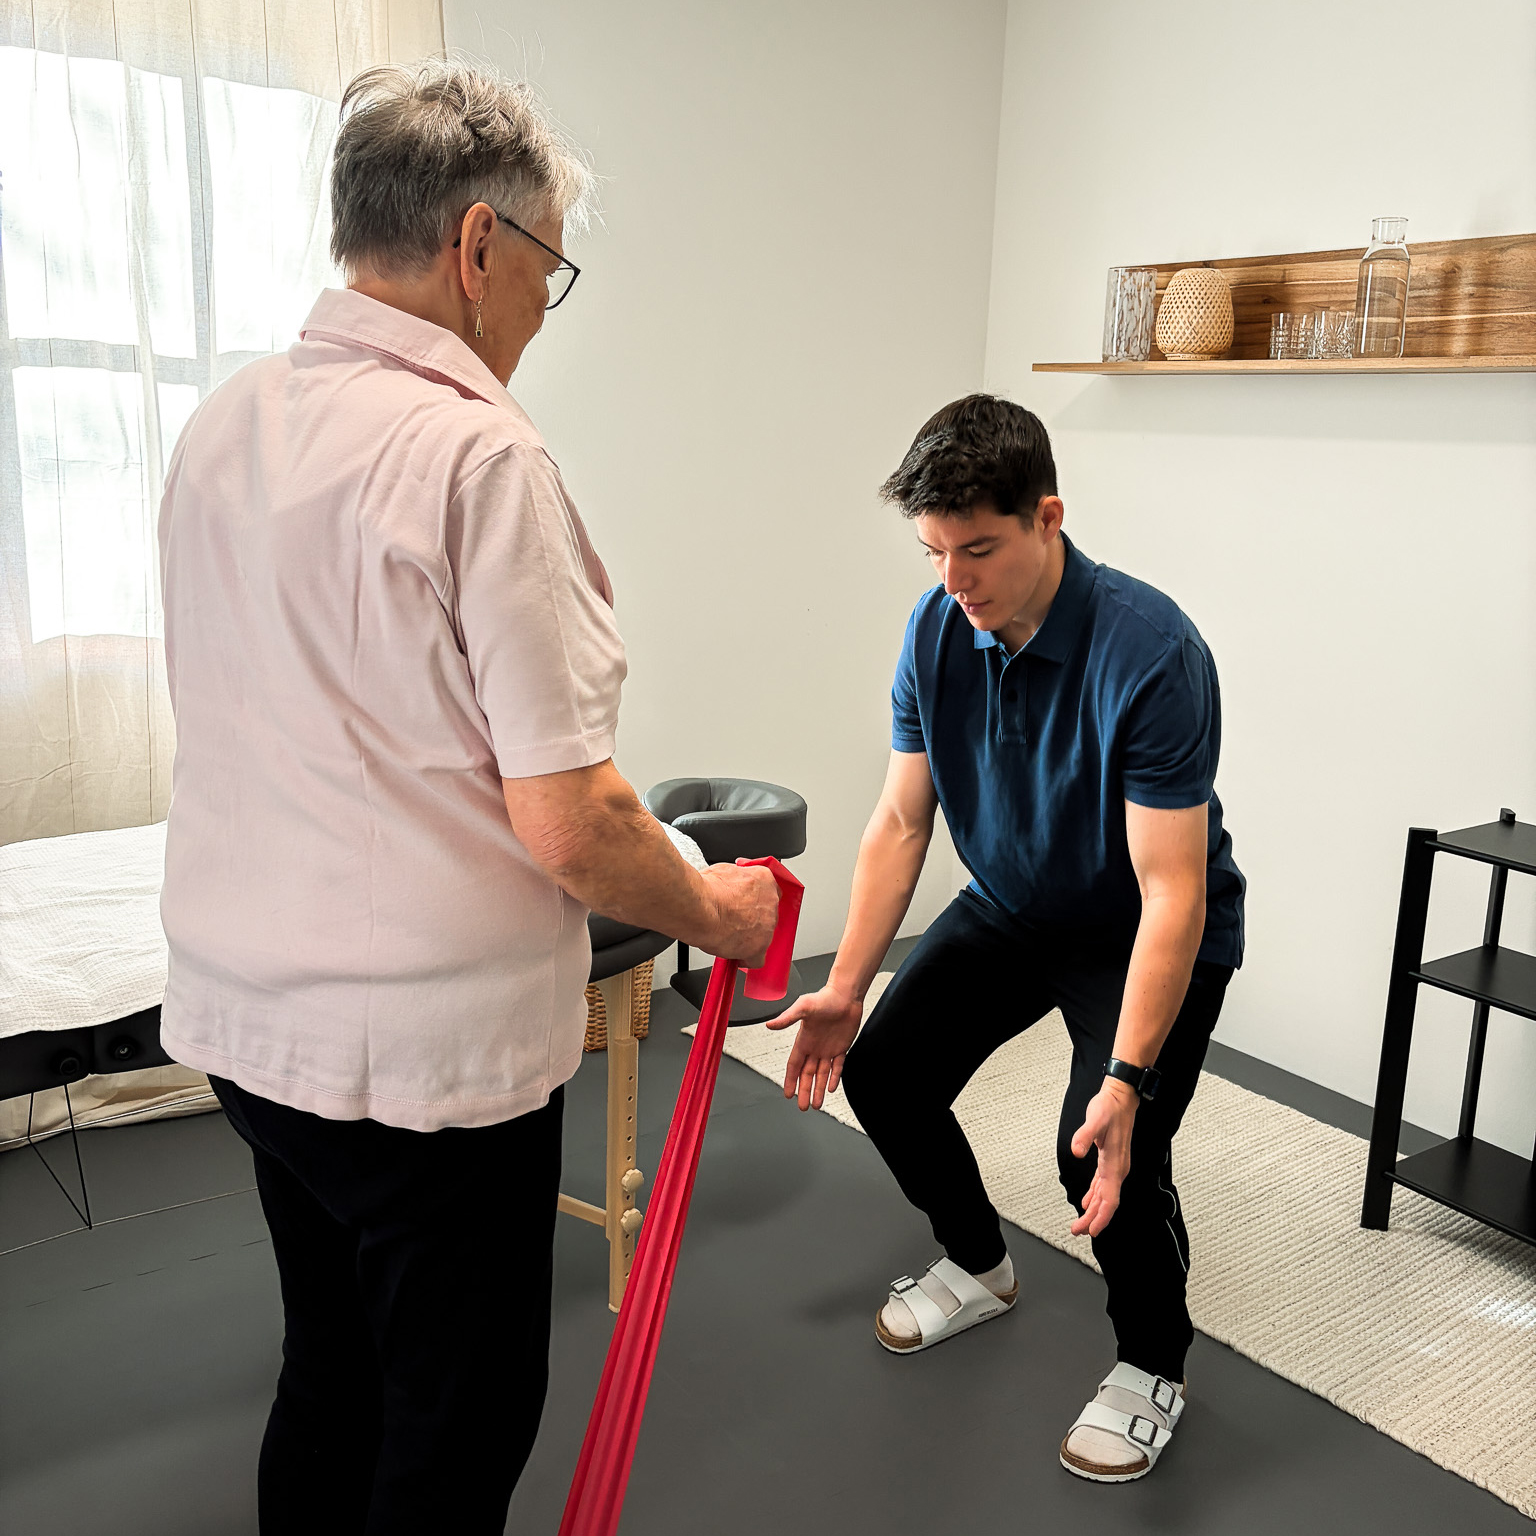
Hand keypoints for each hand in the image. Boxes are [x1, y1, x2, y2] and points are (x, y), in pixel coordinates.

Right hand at [698, 862, 778, 966]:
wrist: (699, 908)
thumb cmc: (706, 890)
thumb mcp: (723, 872)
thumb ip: (736, 881)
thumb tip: (731, 884)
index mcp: (764, 879)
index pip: (768, 891)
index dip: (755, 900)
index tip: (747, 904)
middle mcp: (770, 902)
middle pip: (768, 915)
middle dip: (752, 919)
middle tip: (735, 920)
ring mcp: (767, 925)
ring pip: (764, 936)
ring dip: (749, 938)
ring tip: (729, 937)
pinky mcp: (759, 946)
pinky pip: (758, 958)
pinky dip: (746, 959)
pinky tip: (735, 955)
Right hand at [764, 984, 862, 1110]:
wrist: (845, 994)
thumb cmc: (824, 997)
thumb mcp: (803, 1007)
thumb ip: (787, 1018)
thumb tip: (770, 1025)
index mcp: (803, 1040)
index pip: (794, 1066)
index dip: (790, 1080)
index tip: (788, 1094)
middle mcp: (814, 1047)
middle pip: (807, 1075)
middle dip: (804, 1091)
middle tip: (803, 1107)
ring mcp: (828, 1048)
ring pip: (822, 1074)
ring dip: (819, 1089)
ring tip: (817, 1104)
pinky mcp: (842, 1046)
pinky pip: (838, 1066)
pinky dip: (835, 1077)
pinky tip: (832, 1088)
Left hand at [1068, 1077, 1138, 1237]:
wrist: (1121, 1097)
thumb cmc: (1110, 1108)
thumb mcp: (1095, 1119)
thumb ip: (1084, 1136)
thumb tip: (1076, 1150)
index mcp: (1115, 1164)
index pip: (1109, 1199)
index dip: (1101, 1216)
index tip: (1092, 1230)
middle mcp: (1118, 1168)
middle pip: (1106, 1202)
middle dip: (1093, 1218)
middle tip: (1078, 1231)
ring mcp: (1115, 1165)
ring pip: (1104, 1195)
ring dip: (1093, 1210)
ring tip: (1081, 1223)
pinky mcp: (1110, 1159)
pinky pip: (1103, 1185)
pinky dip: (1095, 1195)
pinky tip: (1087, 1201)